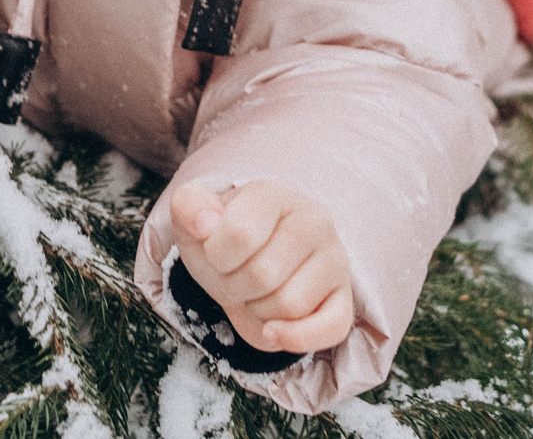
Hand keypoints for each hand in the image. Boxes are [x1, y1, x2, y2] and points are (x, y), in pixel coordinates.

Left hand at [168, 181, 354, 356]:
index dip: (217, 256)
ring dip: (259, 311)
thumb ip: (188, 206)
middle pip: (263, 276)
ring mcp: (335, 258)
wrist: (243, 264)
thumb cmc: (220, 241)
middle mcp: (314, 220)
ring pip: (290, 305)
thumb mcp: (193, 219)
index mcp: (273, 194)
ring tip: (257, 292)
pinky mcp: (344, 298)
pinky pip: (330, 329)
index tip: (217, 253)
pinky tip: (274, 331)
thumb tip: (205, 224)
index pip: (239, 234)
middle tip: (236, 276)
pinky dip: (296, 338)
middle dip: (236, 287)